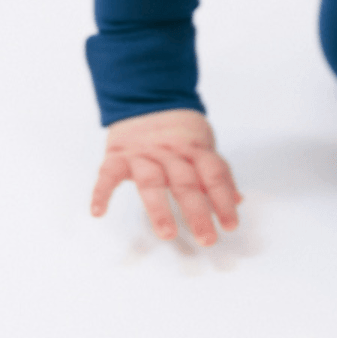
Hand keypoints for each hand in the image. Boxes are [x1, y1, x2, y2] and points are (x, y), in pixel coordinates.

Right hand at [90, 108, 242, 245]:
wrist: (147, 99)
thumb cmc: (179, 132)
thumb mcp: (203, 145)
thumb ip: (217, 174)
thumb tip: (238, 201)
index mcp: (195, 148)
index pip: (214, 174)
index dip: (224, 199)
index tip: (230, 226)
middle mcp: (171, 151)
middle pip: (186, 182)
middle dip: (197, 212)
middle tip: (207, 238)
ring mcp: (143, 153)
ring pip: (151, 181)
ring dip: (160, 209)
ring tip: (167, 234)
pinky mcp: (117, 156)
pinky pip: (108, 173)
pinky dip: (102, 192)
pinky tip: (98, 212)